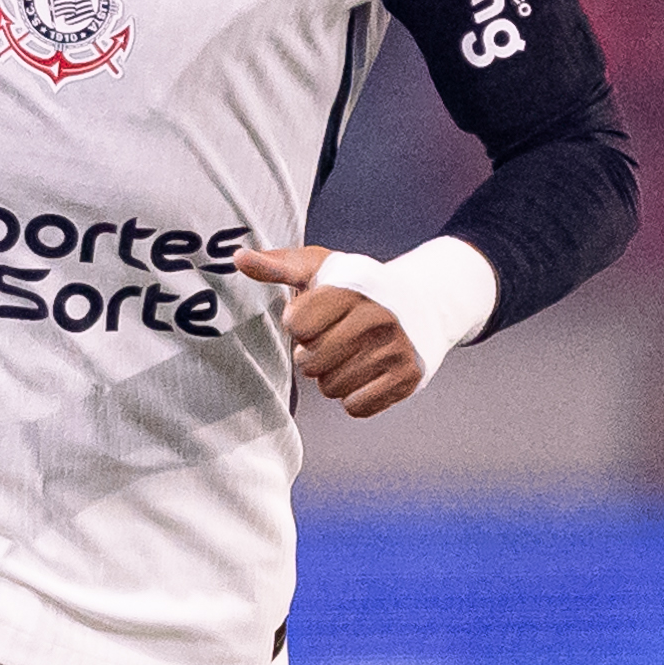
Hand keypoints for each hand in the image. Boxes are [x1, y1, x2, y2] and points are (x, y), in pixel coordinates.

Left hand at [234, 242, 423, 417]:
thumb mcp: (322, 268)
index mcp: (352, 289)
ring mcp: (396, 349)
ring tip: (350, 355)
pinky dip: (354, 396)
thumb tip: (238, 258)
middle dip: (313, 356)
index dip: (299, 325)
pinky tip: (366, 373)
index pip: (296, 325)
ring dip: (332, 378)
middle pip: (310, 363)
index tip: (317, 315)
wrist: (426, 301)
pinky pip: (356, 407)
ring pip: (331, 388)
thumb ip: (278, 265)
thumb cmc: (362, 287)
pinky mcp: (407, 378)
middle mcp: (378, 317)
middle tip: (332, 340)